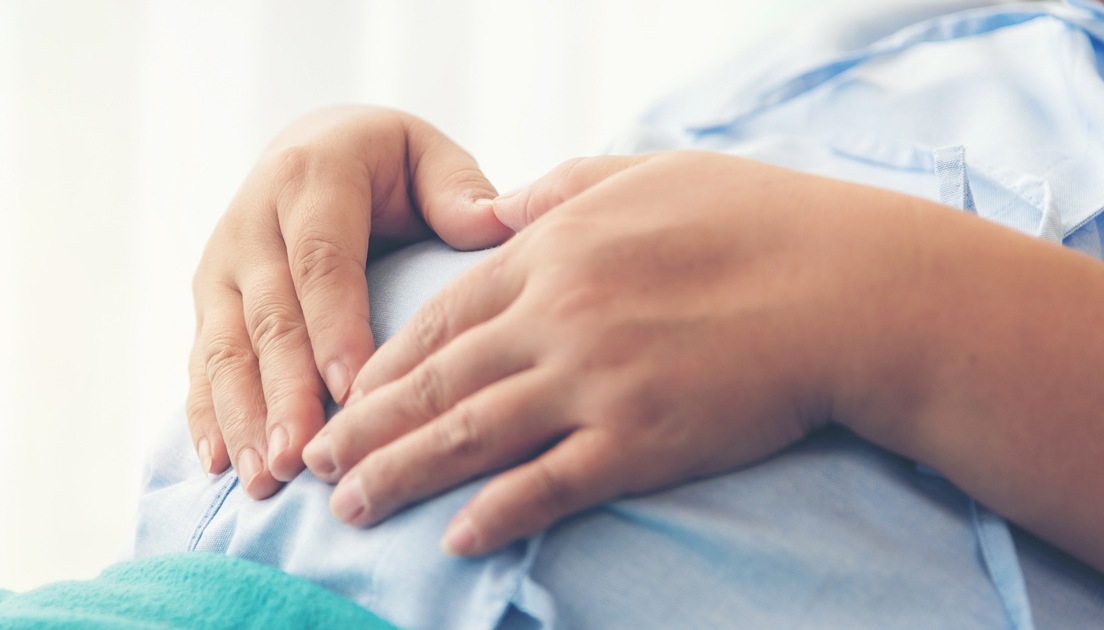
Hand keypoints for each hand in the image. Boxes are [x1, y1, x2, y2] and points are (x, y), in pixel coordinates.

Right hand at [188, 105, 513, 497]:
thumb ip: (456, 189)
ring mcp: (221, 266)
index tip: (355, 395)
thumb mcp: (425, 155)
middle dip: (284, 394)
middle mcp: (252, 220)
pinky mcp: (207, 301)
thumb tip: (496, 223)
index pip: (322, 261)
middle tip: (302, 459)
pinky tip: (222, 465)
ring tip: (265, 480)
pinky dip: (207, 415)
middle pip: (269, 318)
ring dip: (243, 418)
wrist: (308, 148)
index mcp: (310, 178)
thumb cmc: (387, 165)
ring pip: (227, 349)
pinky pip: (202, 362)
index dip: (335, 329)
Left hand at [302, 151, 939, 553]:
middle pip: (434, 383)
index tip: (345, 392)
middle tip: (314, 463)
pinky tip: (457, 537)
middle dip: (365, 428)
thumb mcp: (646, 172)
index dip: (384, 362)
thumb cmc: (756, 218)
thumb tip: (494, 211)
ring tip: (352, 507)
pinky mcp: (640, 442)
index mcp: (552, 252)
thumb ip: (557, 190)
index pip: (442, 316)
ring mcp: (594, 383)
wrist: (850, 286)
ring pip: (471, 437)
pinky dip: (497, 513)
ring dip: (402, 475)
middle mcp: (556, 319)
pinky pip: (550, 486)